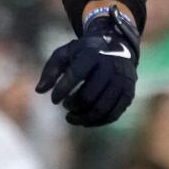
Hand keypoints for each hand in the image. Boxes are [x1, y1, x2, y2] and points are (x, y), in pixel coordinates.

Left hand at [36, 5, 138, 126]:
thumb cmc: (84, 52)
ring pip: (102, 108)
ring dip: (84, 117)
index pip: (77, 74)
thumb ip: (50, 70)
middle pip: (90, 95)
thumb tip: (39, 91)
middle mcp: (110, 66)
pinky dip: (97, 122)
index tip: (54, 100)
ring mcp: (122, 81)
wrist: (116, 46)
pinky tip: (84, 121)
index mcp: (92, 53)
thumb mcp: (65, 53)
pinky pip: (113, 114)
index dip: (63, 89)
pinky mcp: (128, 94)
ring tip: (70, 117)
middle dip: (73, 105)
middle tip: (65, 106)